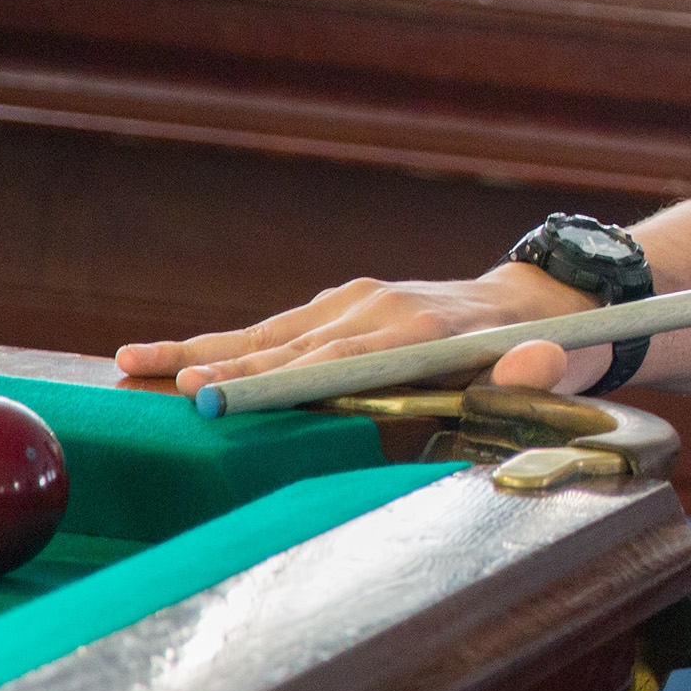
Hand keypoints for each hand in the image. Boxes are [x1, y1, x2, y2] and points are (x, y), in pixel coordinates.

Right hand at [115, 266, 598, 398]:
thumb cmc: (546, 350)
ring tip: (131, 363)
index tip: (211, 389)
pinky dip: (227, 344)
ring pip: (270, 332)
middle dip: (217, 366)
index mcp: (419, 332)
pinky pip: (280, 329)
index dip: (269, 378)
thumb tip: (535, 364)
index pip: (330, 362)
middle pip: (285, 345)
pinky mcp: (347, 304)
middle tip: (150, 382)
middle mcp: (379, 308)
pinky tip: (171, 358)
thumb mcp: (558, 364)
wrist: (541, 303)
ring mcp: (359, 301)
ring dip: (202, 349)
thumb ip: (539, 371)